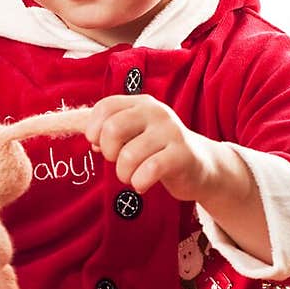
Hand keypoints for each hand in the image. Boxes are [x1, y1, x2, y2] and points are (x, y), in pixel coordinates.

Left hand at [84, 95, 218, 200]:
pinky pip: (149, 170)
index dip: (94, 129)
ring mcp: (171, 132)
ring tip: (132, 177)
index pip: (105, 106)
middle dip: (109, 153)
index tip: (99, 145)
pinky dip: (139, 182)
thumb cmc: (159, 151)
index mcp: (141, 104)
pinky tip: (142, 184)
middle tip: (118, 162)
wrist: (201, 166)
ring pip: (128, 156)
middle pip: (112, 129)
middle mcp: (156, 112)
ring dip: (124, 174)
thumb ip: (110, 133)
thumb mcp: (134, 135)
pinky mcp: (182, 155)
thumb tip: (88, 138)